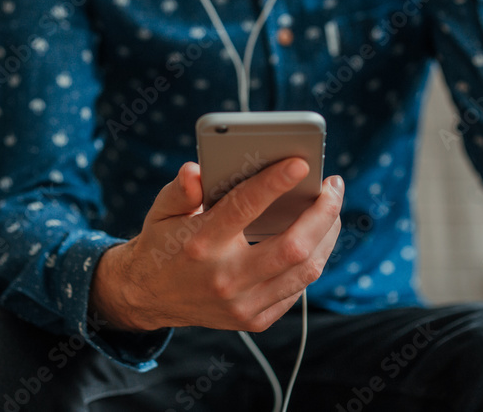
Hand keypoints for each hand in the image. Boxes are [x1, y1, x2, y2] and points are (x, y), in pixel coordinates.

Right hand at [90, 157, 343, 331]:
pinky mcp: (254, 320)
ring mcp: (243, 304)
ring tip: (331, 208)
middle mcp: (225, 278)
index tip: (301, 163)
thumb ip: (180, 190)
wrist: (148, 298)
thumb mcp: (161, 210)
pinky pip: (297, 289)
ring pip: (305, 270)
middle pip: (293, 247)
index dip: (275, 183)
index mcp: (200, 243)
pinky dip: (312, 259)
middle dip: (323, 212)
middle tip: (334, 185)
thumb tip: (196, 170)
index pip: (243, 208)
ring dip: (327, 235)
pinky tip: (316, 237)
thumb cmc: (162, 243)